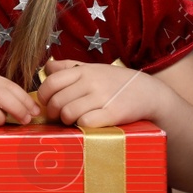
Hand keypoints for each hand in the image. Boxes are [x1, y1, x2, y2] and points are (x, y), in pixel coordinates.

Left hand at [36, 56, 160, 126]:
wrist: (148, 92)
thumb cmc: (116, 82)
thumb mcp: (93, 68)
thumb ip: (69, 67)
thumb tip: (47, 68)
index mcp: (84, 70)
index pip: (52, 82)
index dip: (43, 95)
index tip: (46, 102)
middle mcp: (92, 82)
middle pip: (57, 100)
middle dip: (53, 112)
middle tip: (57, 116)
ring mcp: (103, 97)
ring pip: (68, 113)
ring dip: (66, 121)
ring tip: (72, 120)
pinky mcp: (113, 114)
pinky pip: (85, 122)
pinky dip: (82, 126)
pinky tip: (87, 123)